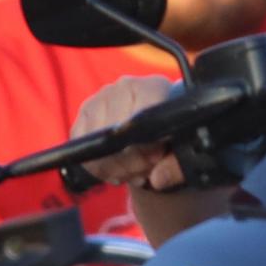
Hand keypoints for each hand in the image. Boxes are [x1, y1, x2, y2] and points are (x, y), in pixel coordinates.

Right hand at [72, 75, 185, 191]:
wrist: (157, 127)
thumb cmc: (174, 134)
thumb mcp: (184, 149)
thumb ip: (177, 165)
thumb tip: (157, 178)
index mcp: (153, 86)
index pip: (141, 118)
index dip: (146, 145)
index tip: (155, 160)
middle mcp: (122, 87)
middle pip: (115, 132)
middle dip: (130, 162)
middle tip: (146, 171)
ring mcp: (98, 100)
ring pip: (96, 144)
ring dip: (114, 168)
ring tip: (134, 172)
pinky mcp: (82, 117)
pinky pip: (82, 150)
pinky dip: (98, 168)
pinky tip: (117, 171)